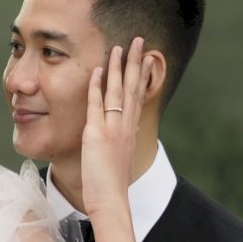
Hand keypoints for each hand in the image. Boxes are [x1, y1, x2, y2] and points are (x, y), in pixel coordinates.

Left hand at [80, 37, 149, 220]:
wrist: (111, 200)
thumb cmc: (113, 185)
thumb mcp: (122, 158)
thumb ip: (125, 141)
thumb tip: (131, 131)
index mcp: (131, 131)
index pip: (138, 96)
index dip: (141, 75)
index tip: (146, 58)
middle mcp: (125, 126)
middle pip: (132, 88)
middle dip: (135, 62)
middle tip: (139, 41)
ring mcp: (112, 128)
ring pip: (117, 92)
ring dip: (118, 68)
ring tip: (120, 47)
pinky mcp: (97, 134)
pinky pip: (96, 105)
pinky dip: (97, 87)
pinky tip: (97, 70)